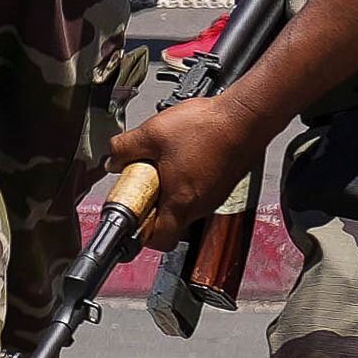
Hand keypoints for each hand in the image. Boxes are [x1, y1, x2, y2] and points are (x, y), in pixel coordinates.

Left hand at [105, 95, 256, 247]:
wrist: (245, 117)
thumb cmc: (207, 127)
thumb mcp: (152, 133)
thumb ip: (125, 148)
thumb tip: (112, 159)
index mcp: (181, 202)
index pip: (159, 240)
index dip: (141, 233)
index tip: (132, 213)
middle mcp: (201, 206)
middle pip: (170, 222)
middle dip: (152, 205)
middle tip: (143, 181)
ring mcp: (215, 196)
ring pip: (184, 206)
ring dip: (169, 190)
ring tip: (162, 164)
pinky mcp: (222, 184)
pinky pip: (198, 192)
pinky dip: (185, 180)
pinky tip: (181, 156)